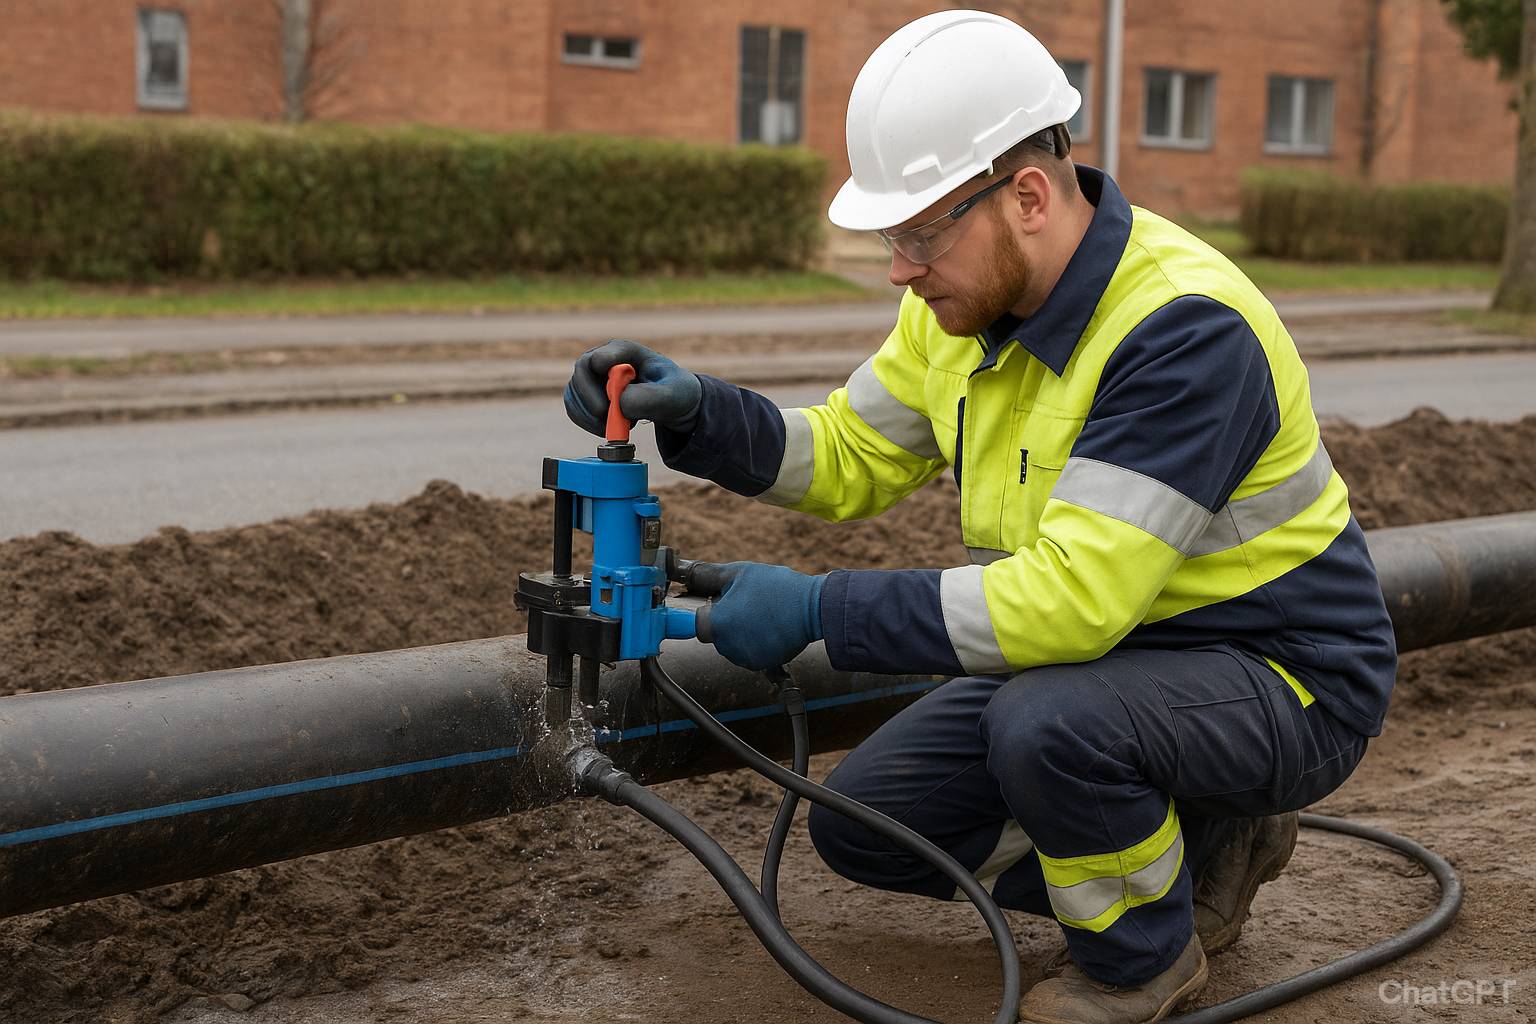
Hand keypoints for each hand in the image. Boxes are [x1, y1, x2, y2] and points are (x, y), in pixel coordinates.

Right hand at [564, 340, 702, 436]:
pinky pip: (574, 410)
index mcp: (626, 351)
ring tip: (616, 425)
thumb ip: (650, 397)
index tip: (610, 396)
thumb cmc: (674, 393)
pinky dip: (587, 423)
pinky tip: (608, 428)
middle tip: (608, 416)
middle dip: (592, 400)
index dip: (600, 375)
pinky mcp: (586, 396)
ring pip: (574, 394)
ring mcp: (592, 378)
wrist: (671, 405)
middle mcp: (604, 360)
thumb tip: (619, 404)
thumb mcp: (672, 395)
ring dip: (589, 416)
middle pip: (581, 373)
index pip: (601, 355)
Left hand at [696, 562, 824, 670]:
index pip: (696, 623)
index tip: (713, 606)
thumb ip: (708, 576)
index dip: (706, 612)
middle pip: (715, 634)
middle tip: (744, 603)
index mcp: (719, 624)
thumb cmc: (777, 588)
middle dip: (725, 620)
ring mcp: (746, 658)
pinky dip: (755, 642)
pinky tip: (768, 626)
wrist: (814, 608)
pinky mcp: (762, 664)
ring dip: (739, 632)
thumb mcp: (739, 573)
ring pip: (732, 645)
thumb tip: (688, 576)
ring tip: (759, 614)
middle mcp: (729, 646)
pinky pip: (749, 653)